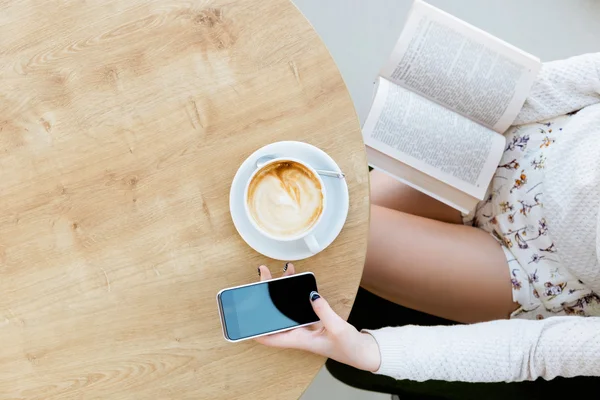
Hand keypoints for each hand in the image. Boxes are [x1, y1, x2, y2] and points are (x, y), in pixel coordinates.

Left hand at [254, 264, 380, 371]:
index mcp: (300, 340)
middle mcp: (298, 334)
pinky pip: (298, 307)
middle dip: (267, 297)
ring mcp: (305, 327)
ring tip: (282, 272)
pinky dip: (295, 294)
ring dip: (281, 292)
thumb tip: (312, 296)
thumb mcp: (338, 329)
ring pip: (286, 309)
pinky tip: (295, 281)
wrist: (363, 352)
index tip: (245, 315)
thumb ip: (324, 312)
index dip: (255, 329)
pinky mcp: (313, 321)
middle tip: (264, 277)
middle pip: (275, 316)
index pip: (270, 338)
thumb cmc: (350, 348)